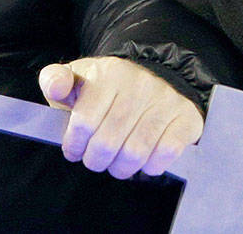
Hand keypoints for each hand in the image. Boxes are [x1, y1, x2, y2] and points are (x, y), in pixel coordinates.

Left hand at [38, 55, 202, 178]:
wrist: (152, 75)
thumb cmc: (104, 87)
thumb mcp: (77, 79)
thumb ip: (56, 80)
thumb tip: (56, 87)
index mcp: (108, 73)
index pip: (84, 122)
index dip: (74, 145)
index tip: (74, 149)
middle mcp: (140, 83)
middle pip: (108, 143)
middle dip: (96, 160)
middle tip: (95, 159)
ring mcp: (165, 99)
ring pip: (136, 153)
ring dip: (121, 168)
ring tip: (116, 162)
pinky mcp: (186, 116)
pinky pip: (166, 152)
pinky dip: (152, 165)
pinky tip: (144, 159)